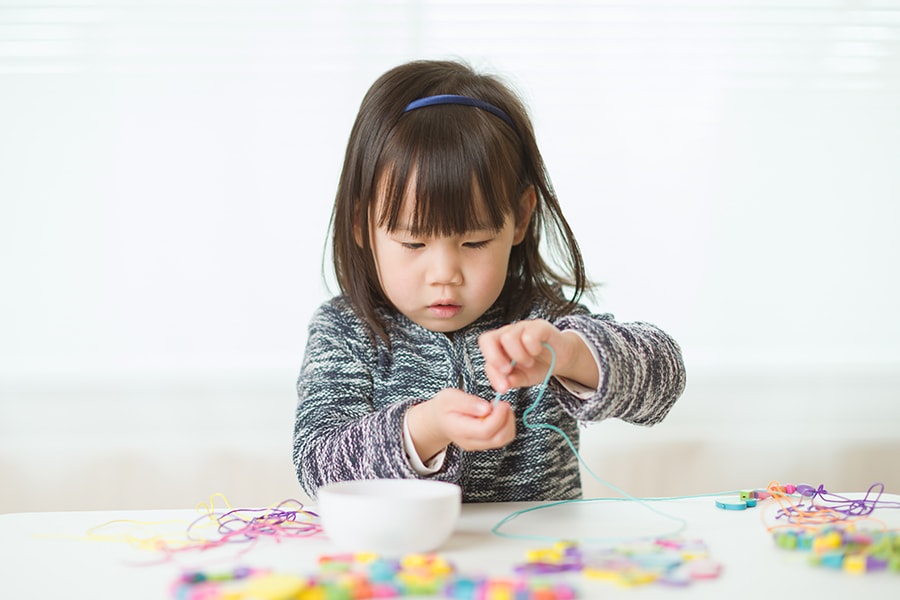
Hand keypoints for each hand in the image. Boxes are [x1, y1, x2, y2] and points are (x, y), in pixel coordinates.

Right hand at [406, 388, 515, 456]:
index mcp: (460, 430)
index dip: (498, 417)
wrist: (440, 421)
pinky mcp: (485, 443)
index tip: (501, 402)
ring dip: (508, 422)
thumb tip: (487, 408)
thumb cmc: (444, 407)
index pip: (485, 431)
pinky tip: (499, 414)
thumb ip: (467, 402)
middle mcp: (470, 442)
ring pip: (504, 439)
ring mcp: (479, 445)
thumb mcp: (450, 397)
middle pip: (499, 438)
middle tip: (503, 404)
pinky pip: (503, 438)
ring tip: (500, 408)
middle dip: (507, 420)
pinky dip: (506, 425)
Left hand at [478, 319, 598, 393]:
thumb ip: (512, 380)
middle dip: (495, 359)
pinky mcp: (539, 326)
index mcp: (498, 346)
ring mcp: (522, 327)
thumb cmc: (538, 366)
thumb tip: (504, 384)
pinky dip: (532, 348)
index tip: (503, 387)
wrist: (562, 358)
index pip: (484, 353)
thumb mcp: (523, 378)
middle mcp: (506, 333)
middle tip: (509, 371)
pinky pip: (529, 335)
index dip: (491, 370)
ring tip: (529, 362)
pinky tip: (537, 353)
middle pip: (487, 339)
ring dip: (518, 356)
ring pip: (508, 337)